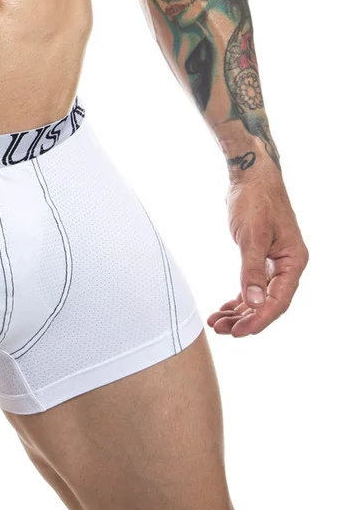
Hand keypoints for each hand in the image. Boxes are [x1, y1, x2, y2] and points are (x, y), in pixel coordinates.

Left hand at [207, 167, 307, 336]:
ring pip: (258, 297)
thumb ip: (252, 270)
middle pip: (269, 303)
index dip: (259, 318)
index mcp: (293, 261)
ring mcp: (275, 263)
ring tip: (217, 323)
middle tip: (222, 331)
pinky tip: (224, 309)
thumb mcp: (252, 236)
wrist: (251, 178)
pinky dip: (238, 298)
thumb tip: (253, 301)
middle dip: (246, 319)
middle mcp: (288, 265)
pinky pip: (252, 286)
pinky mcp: (261, 258)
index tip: (239, 332)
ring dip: (239, 312)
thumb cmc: (255, 201)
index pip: (278, 300)